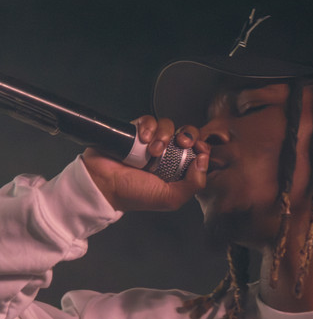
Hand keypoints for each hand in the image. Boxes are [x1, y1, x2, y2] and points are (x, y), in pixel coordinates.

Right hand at [82, 117, 208, 210]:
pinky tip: (143, 140)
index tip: (199, 150)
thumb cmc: (133, 194)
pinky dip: (149, 126)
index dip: (201, 147)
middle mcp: (166, 154)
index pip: (198, 152)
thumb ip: (192, 185)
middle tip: (181, 144)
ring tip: (153, 150)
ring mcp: (151, 141)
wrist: (103, 184)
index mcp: (177, 169)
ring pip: (168, 125)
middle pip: (186, 133)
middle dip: (188, 135)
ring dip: (164, 135)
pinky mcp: (136, 131)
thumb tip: (203, 162)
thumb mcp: (169, 198)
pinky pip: (149, 120)